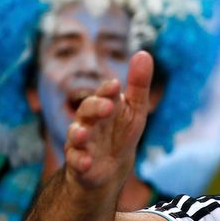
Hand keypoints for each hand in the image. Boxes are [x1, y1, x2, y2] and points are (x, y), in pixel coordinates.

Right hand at [64, 51, 152, 190]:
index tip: (116, 85)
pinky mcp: (78, 162)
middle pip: (87, 110)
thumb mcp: (135, 110)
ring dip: (78, 134)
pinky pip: (75, 161)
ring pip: (76, 134)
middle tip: (108, 107)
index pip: (105, 94)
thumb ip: (139, 84)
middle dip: (96, 108)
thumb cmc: (122, 131)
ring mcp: (82, 141)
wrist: (110, 166)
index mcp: (105, 105)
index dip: (108, 90)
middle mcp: (89, 120)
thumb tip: (144, 53)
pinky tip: (86, 162)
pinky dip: (80, 161)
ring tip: (83, 134)